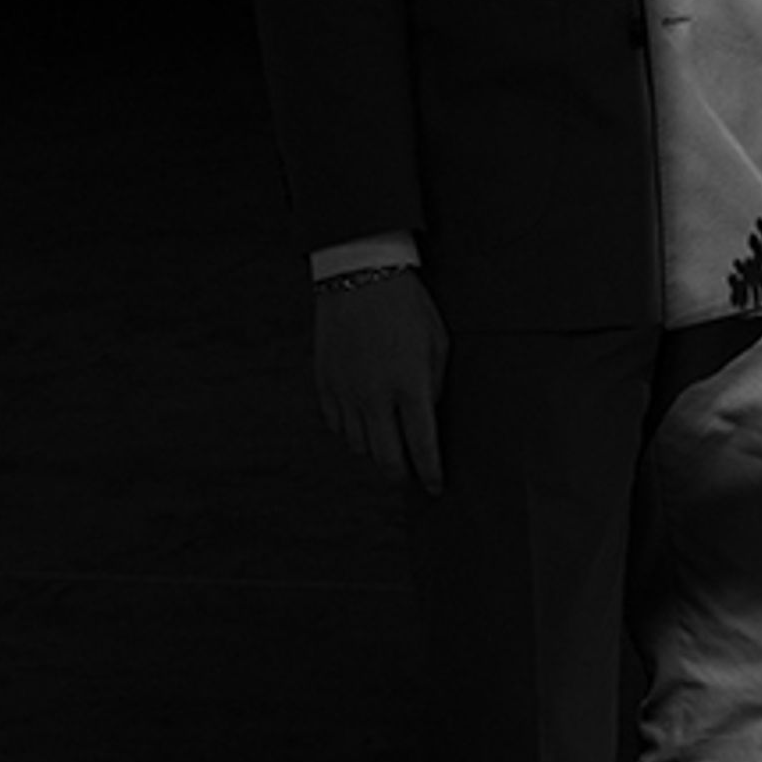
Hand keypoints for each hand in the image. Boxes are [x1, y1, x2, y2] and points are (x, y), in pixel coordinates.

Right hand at [314, 271, 449, 493]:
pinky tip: (363, 421)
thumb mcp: (437, 342)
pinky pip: (337, 426)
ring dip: (377, 451)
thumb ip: (434, 384)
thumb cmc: (407, 304)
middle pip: (386, 458)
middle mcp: (375, 396)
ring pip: (359, 446)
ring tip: (389, 442)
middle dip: (402, 474)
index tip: (436, 487)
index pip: (422, 446)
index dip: (431, 472)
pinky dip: (351, 431)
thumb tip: (428, 416)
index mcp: (410, 386)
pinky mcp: (325, 383)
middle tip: (411, 475)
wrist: (360, 274)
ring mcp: (346, 392)